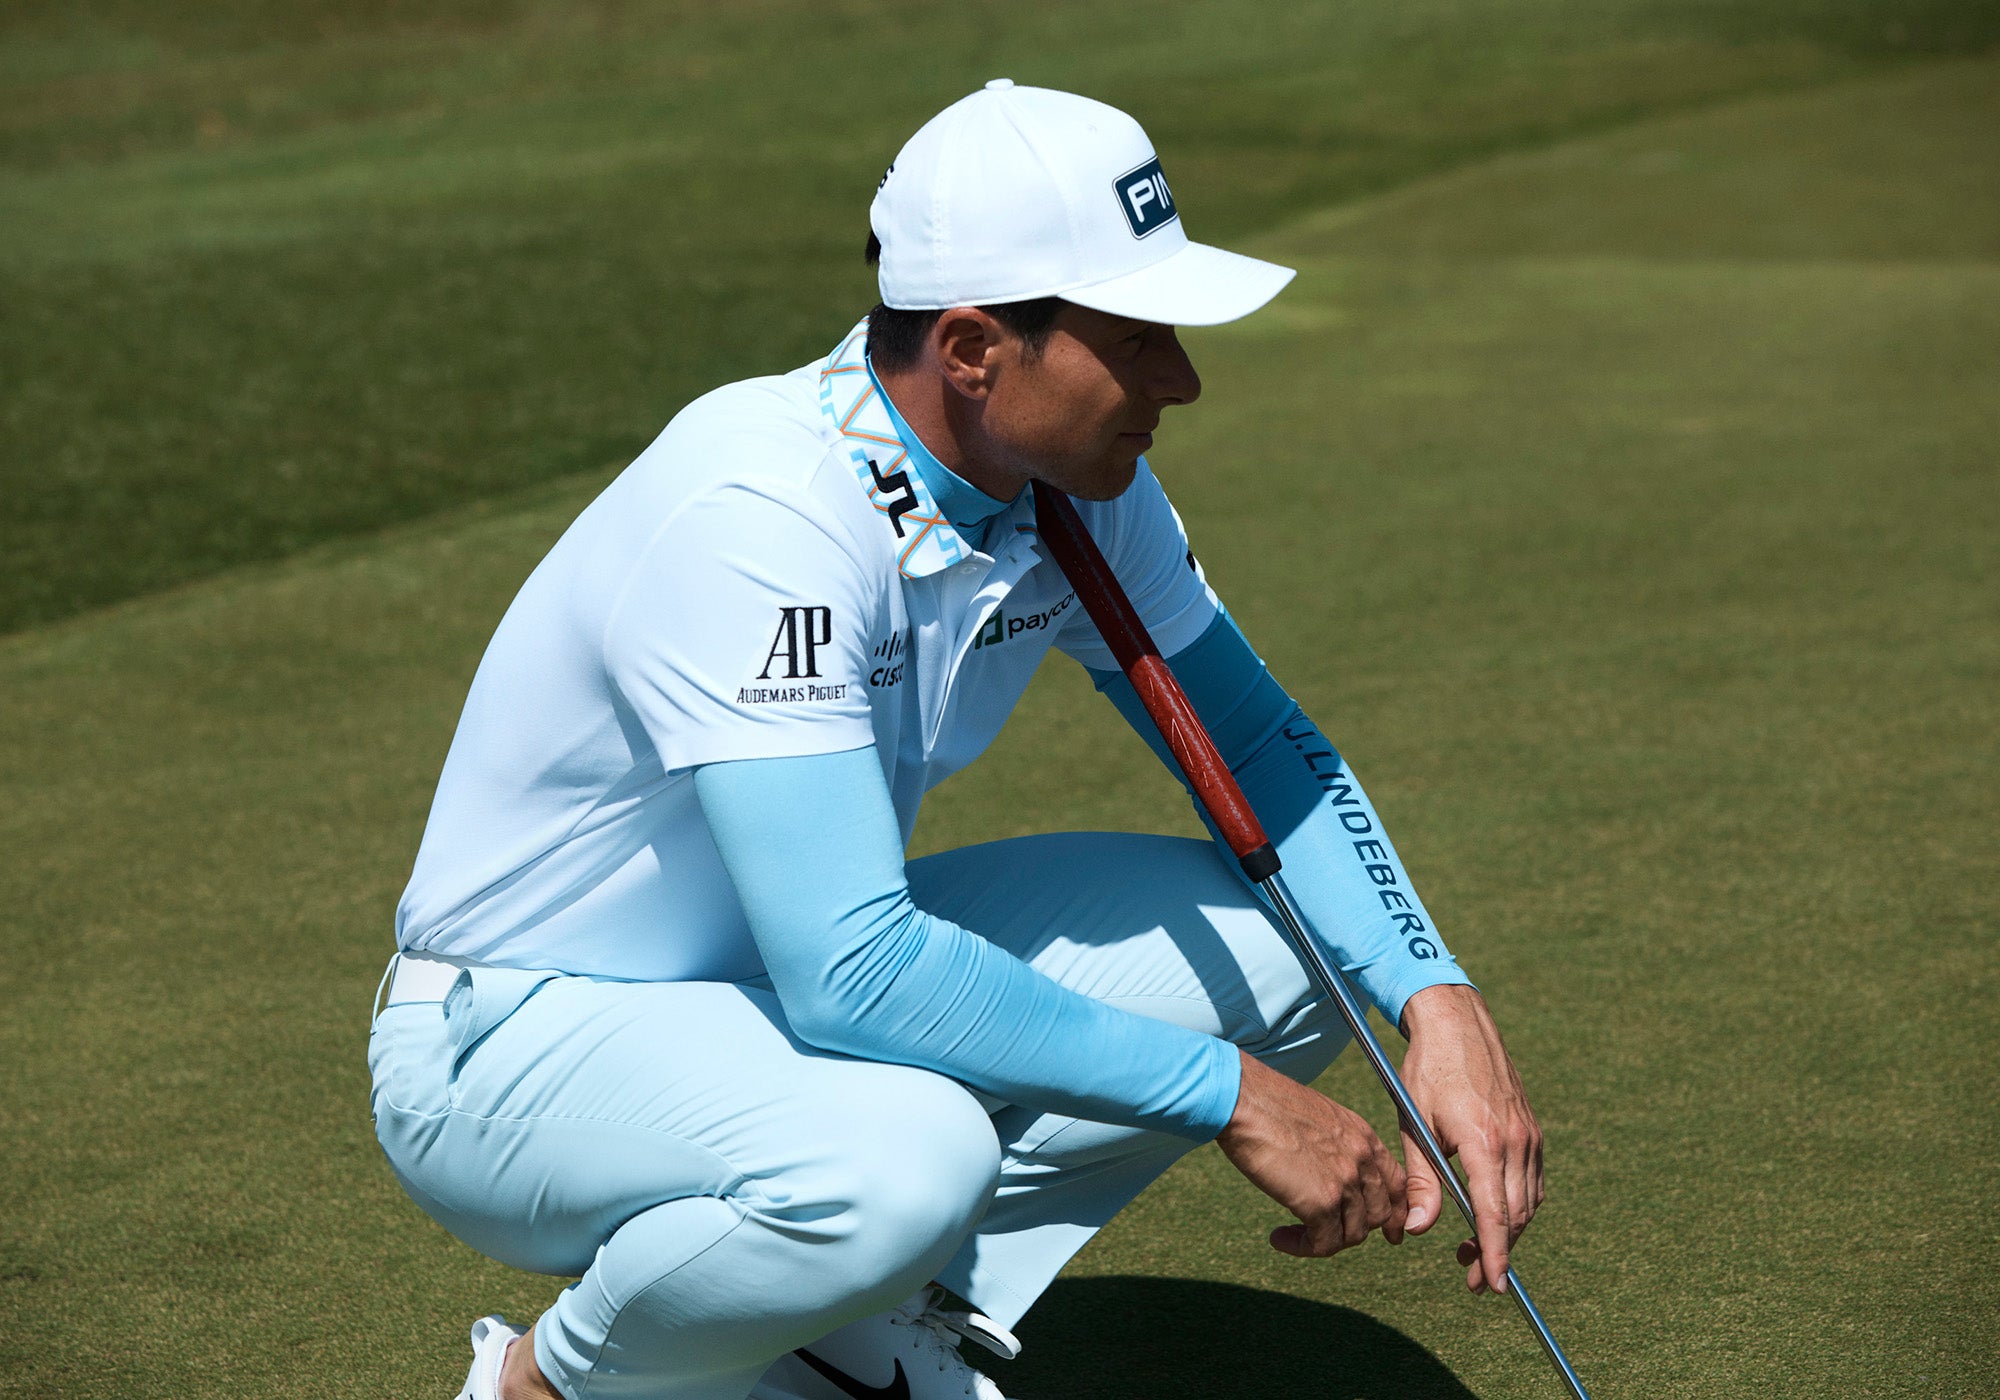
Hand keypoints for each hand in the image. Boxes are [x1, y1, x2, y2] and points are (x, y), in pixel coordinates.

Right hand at [1215, 1050, 1408, 1256]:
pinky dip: (1302, 1247)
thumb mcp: (1318, 1118)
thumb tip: (1330, 1172)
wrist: (1244, 1100)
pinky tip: (1279, 1237)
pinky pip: (1324, 1244)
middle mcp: (1362, 1158)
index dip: (1394, 1212)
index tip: (1388, 1232)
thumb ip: (1335, 1146)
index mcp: (1363, 1136)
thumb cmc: (1267, 1104)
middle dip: (1355, 1230)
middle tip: (1327, 1236)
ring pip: (1352, 1235)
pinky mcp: (1320, 1201)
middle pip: (1379, 1214)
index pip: (1397, 1184)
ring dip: (1323, 1241)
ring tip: (1292, 1234)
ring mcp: (1345, 1181)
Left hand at [1396, 984, 1544, 1293]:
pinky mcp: (1532, 1129)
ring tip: (1472, 1248)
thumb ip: (1421, 1180)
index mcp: (1485, 1142)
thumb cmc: (1427, 1070)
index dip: (1495, 1255)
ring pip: (1528, 1202)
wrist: (1458, 1021)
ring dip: (1507, 1231)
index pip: (1496, 1215)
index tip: (1493, 1286)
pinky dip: (1516, 1205)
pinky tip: (1492, 1212)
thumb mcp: (1415, 1124)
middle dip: (1497, 1252)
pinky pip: (1533, 1180)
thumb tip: (1419, 1229)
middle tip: (1470, 1277)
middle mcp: (1516, 1142)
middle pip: (1516, 1216)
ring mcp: (1529, 1135)